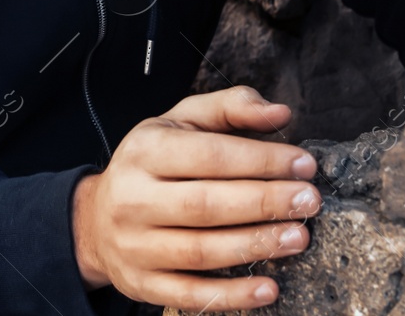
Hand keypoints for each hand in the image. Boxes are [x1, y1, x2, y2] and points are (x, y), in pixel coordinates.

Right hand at [70, 87, 320, 309]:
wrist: (95, 220)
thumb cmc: (152, 165)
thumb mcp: (180, 123)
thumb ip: (229, 109)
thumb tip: (279, 113)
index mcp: (144, 151)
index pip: (210, 155)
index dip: (261, 160)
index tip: (304, 164)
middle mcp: (133, 198)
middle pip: (207, 204)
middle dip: (265, 203)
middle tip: (309, 201)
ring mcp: (135, 245)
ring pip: (201, 250)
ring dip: (256, 245)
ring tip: (298, 237)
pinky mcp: (141, 283)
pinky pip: (190, 294)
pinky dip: (232, 295)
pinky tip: (269, 287)